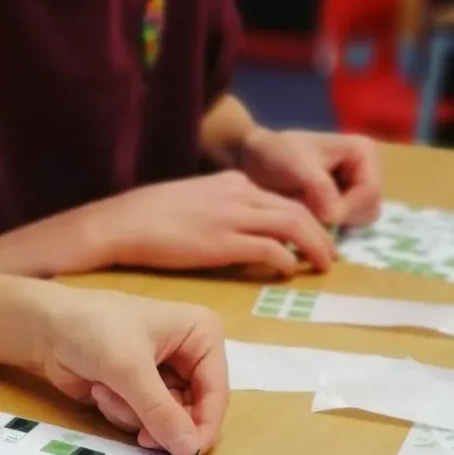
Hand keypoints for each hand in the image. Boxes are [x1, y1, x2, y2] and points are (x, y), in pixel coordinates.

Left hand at [29, 284, 228, 454]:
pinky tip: (98, 390)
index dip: (203, 426)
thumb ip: (160, 411)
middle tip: (139, 434)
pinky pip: (142, 420)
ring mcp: (163, 374)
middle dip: (158, 421)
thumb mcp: (129, 369)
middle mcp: (188, 354)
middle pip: (193, 411)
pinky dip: (120, 412)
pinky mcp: (138, 390)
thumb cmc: (91, 330)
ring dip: (132, 414)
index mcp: (201, 334)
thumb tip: (189, 450)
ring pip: (165, 420)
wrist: (43, 327)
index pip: (217, 392)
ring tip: (105, 390)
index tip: (186, 454)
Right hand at [90, 171, 336, 276]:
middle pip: (299, 210)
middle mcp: (239, 194)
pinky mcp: (223, 243)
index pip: (283, 197)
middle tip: (330, 256)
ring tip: (322, 266)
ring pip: (294, 226)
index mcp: (232, 182)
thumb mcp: (193, 200)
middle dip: (322, 234)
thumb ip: (220, 208)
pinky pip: (271, 250)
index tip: (314, 236)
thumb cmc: (147, 215)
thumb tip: (236, 229)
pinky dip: (286, 261)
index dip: (307, 218)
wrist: (123, 222)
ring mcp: (232, 217)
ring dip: (315, 247)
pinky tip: (288, 273)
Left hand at [236, 127, 381, 226]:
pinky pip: (346, 223)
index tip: (317, 215)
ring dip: (333, 222)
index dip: (345, 209)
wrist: (258, 158)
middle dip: (339, 216)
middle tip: (307, 210)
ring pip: (358, 219)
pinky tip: (307, 213)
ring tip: (306, 208)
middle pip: (368, 209)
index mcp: (364, 152)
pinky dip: (328, 224)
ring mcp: (358, 186)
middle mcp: (368, 169)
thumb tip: (334, 216)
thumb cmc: (276, 155)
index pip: (369, 193)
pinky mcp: (346, 201)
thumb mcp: (296, 166)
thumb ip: (319, 188)